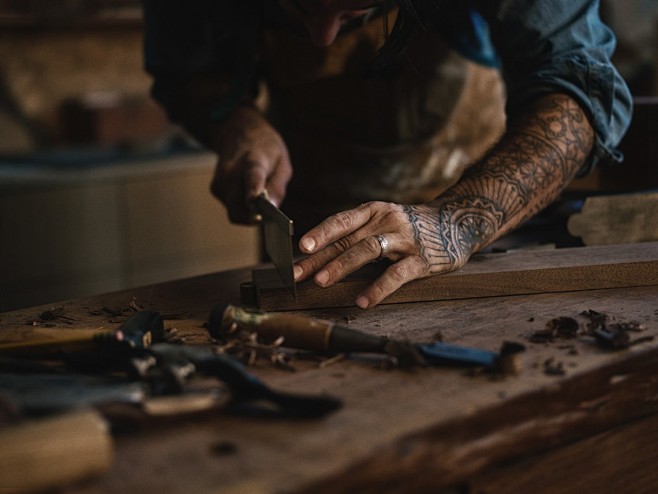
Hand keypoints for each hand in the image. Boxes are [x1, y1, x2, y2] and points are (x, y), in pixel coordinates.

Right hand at [209, 106, 292, 223]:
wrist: (238, 131)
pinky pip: (232, 208)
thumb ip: (277, 186)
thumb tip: (272, 208)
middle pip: (237, 207)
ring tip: (258, 192)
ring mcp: (219, 181)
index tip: (254, 200)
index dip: (253, 190)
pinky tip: (247, 189)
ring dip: (249, 211)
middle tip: (268, 213)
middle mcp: (230, 171)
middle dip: (253, 217)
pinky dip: (242, 206)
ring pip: (235, 211)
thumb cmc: (264, 148)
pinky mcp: (215, 189)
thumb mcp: (282, 162)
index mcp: (253, 160)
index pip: (252, 176)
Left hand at [293, 201, 478, 308]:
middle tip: (297, 274)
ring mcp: (404, 239)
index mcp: (373, 212)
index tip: (299, 248)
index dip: (319, 234)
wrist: (457, 222)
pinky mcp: (421, 259)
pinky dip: (378, 288)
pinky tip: (363, 301)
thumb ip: (356, 235)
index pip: (340, 222)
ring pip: (367, 250)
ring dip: (342, 266)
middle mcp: (386, 221)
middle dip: (319, 257)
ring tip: (322, 282)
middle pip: (347, 239)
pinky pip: (396, 274)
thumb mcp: (383, 221)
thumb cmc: (409, 227)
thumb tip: (317, 257)